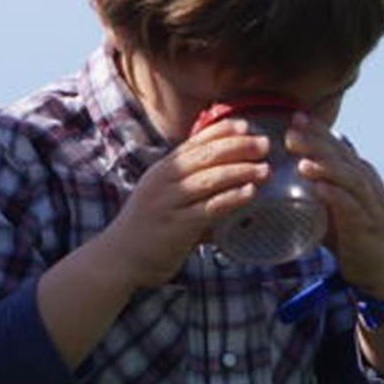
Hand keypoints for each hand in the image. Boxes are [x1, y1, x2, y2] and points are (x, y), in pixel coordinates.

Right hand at [100, 119, 269, 289]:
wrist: (118, 258)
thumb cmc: (145, 228)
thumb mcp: (162, 197)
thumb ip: (189, 189)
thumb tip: (227, 184)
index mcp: (161, 170)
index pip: (193, 143)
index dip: (220, 131)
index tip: (244, 125)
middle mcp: (163, 181)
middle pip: (205, 156)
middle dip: (237, 147)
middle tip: (264, 144)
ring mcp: (168, 203)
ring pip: (210, 179)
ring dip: (240, 171)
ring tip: (264, 169)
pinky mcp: (176, 226)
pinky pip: (209, 208)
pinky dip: (231, 198)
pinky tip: (250, 193)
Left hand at [285, 113, 383, 297]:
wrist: (380, 265)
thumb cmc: (350, 232)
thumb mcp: (330, 203)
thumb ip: (314, 185)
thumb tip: (282, 174)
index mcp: (356, 172)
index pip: (335, 144)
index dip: (316, 130)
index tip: (293, 117)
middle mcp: (365, 181)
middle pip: (340, 155)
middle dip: (316, 142)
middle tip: (291, 133)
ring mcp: (369, 201)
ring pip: (348, 177)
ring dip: (326, 167)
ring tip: (302, 162)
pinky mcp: (368, 223)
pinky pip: (352, 205)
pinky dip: (335, 195)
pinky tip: (319, 189)